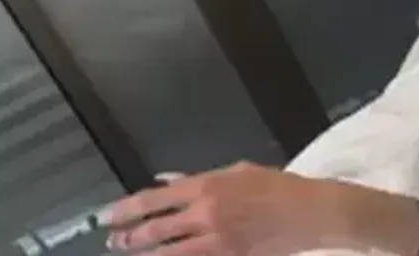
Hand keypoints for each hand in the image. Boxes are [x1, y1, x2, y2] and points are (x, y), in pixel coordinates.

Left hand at [103, 162, 360, 255]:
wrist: (311, 213)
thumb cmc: (279, 187)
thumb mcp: (239, 172)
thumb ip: (199, 179)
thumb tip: (167, 181)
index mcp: (208, 187)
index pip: (154, 200)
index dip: (126, 209)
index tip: (107, 215)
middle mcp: (206, 216)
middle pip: (154, 231)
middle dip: (129, 237)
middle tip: (114, 240)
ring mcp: (216, 242)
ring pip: (168, 254)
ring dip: (145, 255)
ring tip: (129, 253)